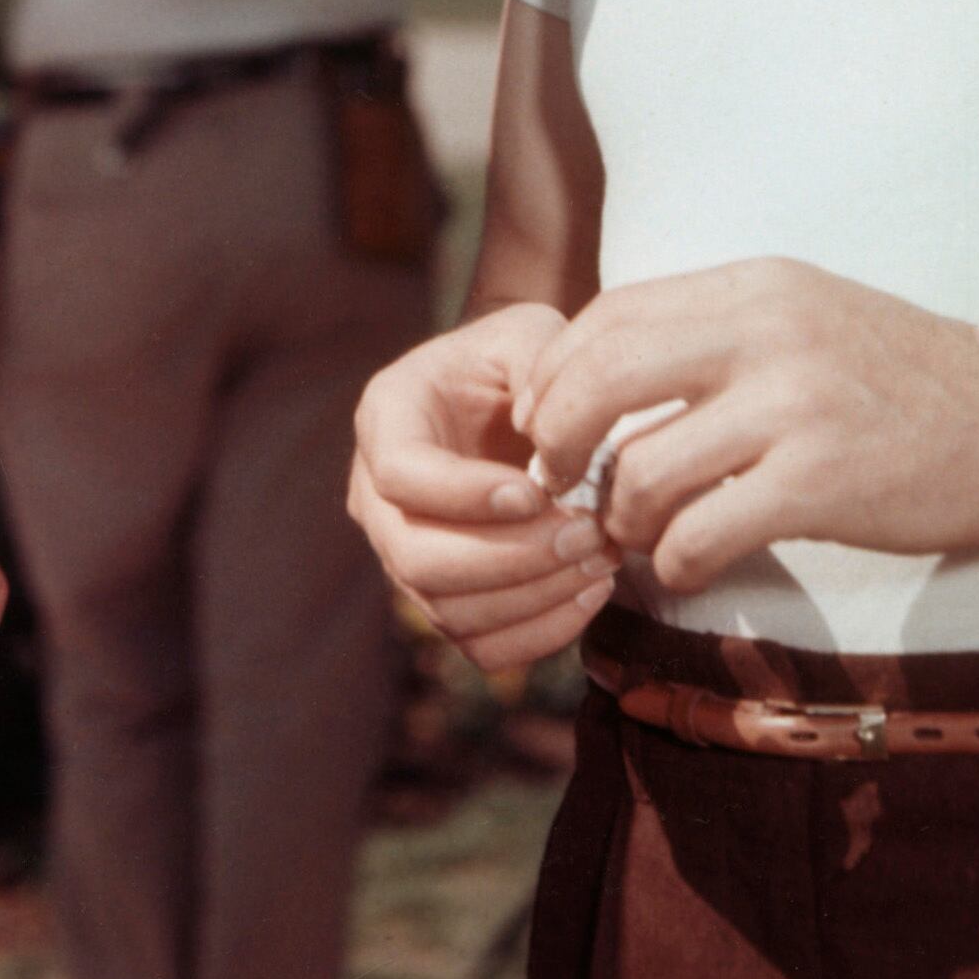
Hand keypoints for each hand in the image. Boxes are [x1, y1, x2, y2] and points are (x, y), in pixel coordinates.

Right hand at [347, 301, 618, 668]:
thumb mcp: (529, 332)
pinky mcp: (446, 598)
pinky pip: (479, 646)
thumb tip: (546, 439)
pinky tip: (590, 593)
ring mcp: (405, 554)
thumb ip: (539, 365)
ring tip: (600, 559)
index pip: (401, 474)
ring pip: (449, 611)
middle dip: (510, 556)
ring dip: (533, 597)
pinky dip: (538, 634)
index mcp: (386, 417)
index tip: (538, 492)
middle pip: (417, 558)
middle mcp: (378, 495)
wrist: (513, 396)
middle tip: (586, 533)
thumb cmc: (519, 357)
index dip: (465, 494)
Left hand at [516, 259, 978, 593]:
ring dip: (621, 516)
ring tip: (636, 536)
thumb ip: (717, 331)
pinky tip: (688, 569)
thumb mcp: (805, 316)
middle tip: (555, 483)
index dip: (557, 373)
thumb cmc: (904, 379)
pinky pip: (704, 531)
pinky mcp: (824, 482)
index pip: (611, 314)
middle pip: (605, 377)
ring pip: (646, 467)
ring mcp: (796, 405)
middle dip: (559, 439)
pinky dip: (677, 561)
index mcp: (755, 286)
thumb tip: (609, 372)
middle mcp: (767, 331)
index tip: (541, 422)